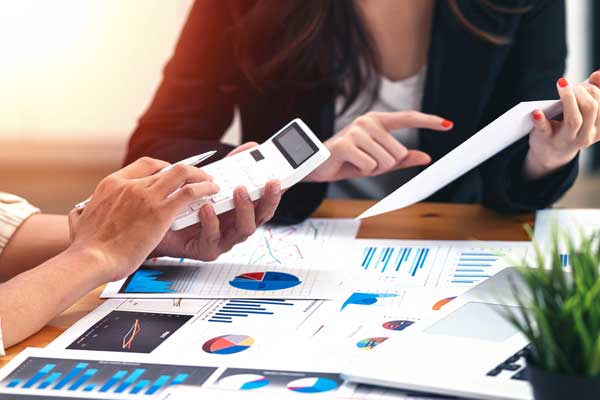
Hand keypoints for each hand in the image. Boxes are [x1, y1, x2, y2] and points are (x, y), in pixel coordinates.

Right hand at [68, 157, 218, 280]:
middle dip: (187, 171)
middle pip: (168, 168)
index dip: (164, 166)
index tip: (173, 173)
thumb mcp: (80, 220)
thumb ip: (83, 213)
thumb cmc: (87, 247)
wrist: (91, 258)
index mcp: (113, 183)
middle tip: (198, 177)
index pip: (146, 164)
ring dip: (200, 177)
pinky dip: (204, 189)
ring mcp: (147, 196)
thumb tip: (78, 214)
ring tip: (210, 183)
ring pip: (182, 174)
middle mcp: (131, 185)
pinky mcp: (160, 212)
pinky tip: (212, 192)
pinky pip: (189, 193)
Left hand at [153, 142, 282, 260]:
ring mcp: (224, 240)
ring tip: (238, 190)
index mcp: (243, 211)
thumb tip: (253, 146)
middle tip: (269, 182)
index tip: (281, 178)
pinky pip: (213, 238)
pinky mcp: (206, 250)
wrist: (158, 224)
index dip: (277, 192)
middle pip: (262, 216)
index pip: (266, 202)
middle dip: (269, 199)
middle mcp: (237, 226)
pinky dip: (211, 222)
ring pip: (244, 229)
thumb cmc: (189, 203)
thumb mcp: (213, 180)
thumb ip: (233, 165)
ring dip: (244, 209)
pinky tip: (206, 207)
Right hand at [304, 111, 452, 181]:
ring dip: (372, 169)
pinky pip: (370, 166)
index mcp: (377, 121)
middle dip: (385, 165)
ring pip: (385, 161)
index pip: (408, 118)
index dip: (429, 121)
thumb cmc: (347, 161)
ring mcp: (356, 131)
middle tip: (365, 162)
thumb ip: (402, 158)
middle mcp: (368, 121)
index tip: (448, 124)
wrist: (317, 165)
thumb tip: (427, 157)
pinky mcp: (346, 144)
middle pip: (398, 152)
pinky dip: (362, 171)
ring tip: (356, 162)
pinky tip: (349, 164)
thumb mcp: (378, 161)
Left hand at [526, 75, 599, 179]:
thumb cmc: (569, 126)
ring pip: (574, 120)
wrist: (550, 153)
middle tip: (571, 84)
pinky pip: (544, 130)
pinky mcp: (546, 140)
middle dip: (582, 91)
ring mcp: (565, 140)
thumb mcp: (582, 112)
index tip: (585, 83)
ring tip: (562, 83)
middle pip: (590, 109)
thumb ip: (593, 93)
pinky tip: (536, 112)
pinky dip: (540, 120)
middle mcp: (586, 136)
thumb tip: (598, 74)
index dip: (595, 88)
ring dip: (568, 98)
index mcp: (599, 129)